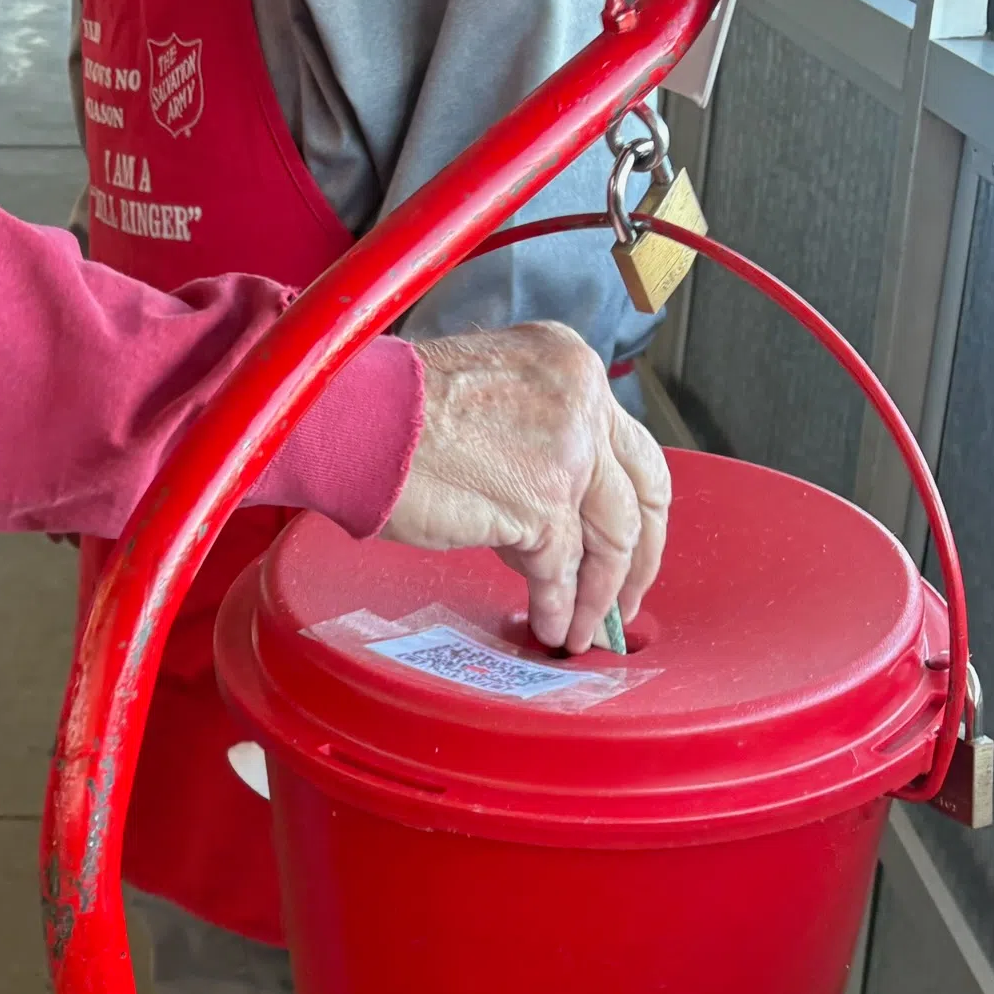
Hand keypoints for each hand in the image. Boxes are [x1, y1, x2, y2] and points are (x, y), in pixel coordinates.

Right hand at [382, 324, 672, 652]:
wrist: (349, 419)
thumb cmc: (392, 410)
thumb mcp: (492, 396)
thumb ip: (537, 439)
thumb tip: (555, 518)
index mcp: (572, 366)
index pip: (629, 446)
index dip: (633, 505)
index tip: (628, 540)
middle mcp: (583, 401)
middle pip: (644, 492)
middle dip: (642, 556)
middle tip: (630, 596)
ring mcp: (568, 453)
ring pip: (611, 539)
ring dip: (601, 595)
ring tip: (587, 627)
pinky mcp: (539, 504)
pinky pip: (563, 571)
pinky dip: (560, 607)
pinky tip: (551, 626)